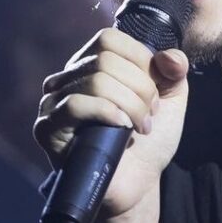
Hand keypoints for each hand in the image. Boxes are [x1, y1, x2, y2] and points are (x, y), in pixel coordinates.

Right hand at [33, 27, 189, 222]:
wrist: (139, 183)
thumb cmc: (149, 139)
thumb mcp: (171, 99)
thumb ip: (174, 71)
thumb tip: (171, 56)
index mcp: (91, 64)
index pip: (109, 39)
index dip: (141, 60)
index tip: (155, 92)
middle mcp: (66, 79)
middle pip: (106, 60)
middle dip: (141, 88)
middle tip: (149, 115)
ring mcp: (53, 104)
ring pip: (95, 80)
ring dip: (131, 104)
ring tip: (140, 127)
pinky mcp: (47, 129)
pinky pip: (74, 105)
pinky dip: (108, 112)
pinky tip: (123, 128)